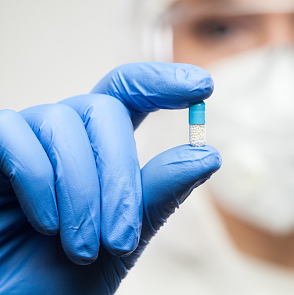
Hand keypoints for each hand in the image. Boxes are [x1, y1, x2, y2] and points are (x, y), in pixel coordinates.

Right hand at [0, 62, 220, 293]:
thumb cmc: (63, 277)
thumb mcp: (122, 238)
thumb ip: (158, 195)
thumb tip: (209, 155)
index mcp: (100, 148)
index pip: (131, 93)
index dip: (164, 82)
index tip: (203, 85)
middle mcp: (65, 134)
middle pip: (105, 109)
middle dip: (120, 176)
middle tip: (120, 239)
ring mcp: (24, 138)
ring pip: (63, 122)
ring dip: (81, 190)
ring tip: (83, 248)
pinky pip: (12, 133)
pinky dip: (37, 177)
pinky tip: (47, 223)